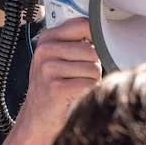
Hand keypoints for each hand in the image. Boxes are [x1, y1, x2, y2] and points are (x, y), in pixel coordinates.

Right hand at [2, 17, 101, 144]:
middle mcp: (45, 51)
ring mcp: (48, 69)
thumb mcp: (60, 59)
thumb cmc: (53, 88)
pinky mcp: (56, 88)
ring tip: (75, 87)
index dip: (96, 38)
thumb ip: (78, 42)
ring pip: (94, 68)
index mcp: (48, 39)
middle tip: (78, 78)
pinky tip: (74, 96)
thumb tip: (108, 33)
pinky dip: (87, 93)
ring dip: (91, 81)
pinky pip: (89, 84)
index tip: (96, 48)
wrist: (38, 120)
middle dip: (93, 66)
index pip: (84, 24)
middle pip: (93, 50)